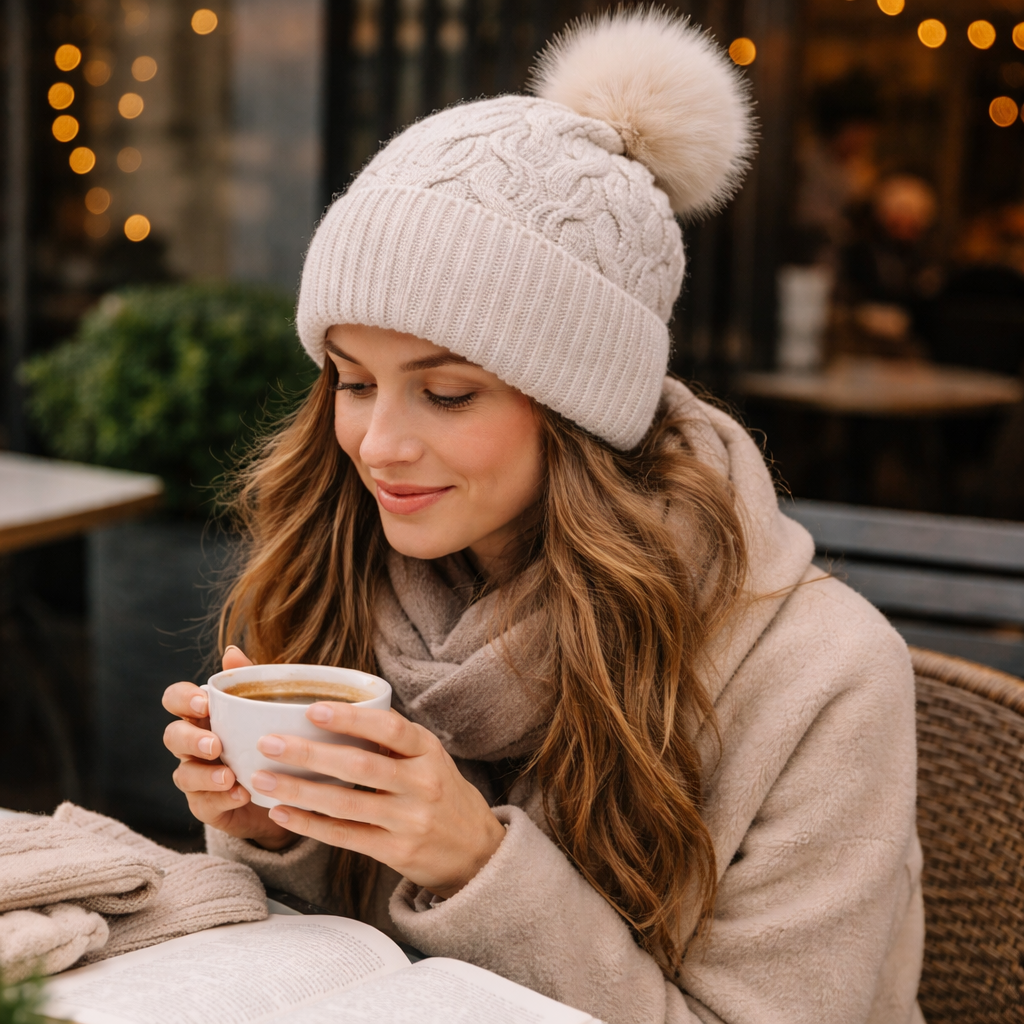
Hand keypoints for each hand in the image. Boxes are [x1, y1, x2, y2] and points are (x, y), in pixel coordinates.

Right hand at [162, 646, 293, 850]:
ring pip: (183, 774)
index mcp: (203, 715)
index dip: (183, 699)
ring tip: (229, 775)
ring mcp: (196, 775)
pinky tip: (241, 793)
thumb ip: (247, 681)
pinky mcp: (206, 804)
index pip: (175, 698)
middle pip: (172, 736)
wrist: (286, 785)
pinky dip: (222, 798)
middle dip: (190, 739)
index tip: (205, 704)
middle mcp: (192, 743)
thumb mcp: (265, 706)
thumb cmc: (268, 736)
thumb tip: (231, 652)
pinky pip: (204, 803)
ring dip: (205, 775)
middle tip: (215, 744)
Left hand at [250, 704, 505, 897]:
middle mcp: (422, 784)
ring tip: (262, 778)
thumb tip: (335, 710)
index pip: (390, 729)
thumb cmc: (440, 791)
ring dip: (298, 790)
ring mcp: (410, 820)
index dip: (351, 719)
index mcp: (429, 751)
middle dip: (309, 754)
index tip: (312, 709)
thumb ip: (392, 739)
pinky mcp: (396, 852)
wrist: (476, 850)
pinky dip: (310, 824)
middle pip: (359, 766)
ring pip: (345, 803)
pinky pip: (345, 835)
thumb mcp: (429, 757)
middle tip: (269, 742)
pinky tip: (282, 813)